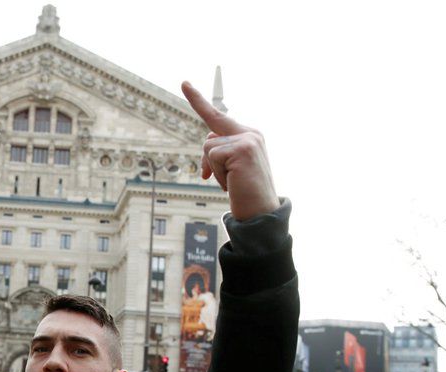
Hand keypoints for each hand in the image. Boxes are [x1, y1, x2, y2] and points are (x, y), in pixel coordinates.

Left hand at [181, 82, 278, 221]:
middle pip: (210, 131)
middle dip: (202, 132)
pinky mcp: (242, 149)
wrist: (261, 213)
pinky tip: (232, 183)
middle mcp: (251, 133)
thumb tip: (209, 140)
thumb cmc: (245, 193)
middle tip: (200, 123)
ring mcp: (247, 139)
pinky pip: (212, 157)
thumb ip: (221, 150)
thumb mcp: (233, 168)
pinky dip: (217, 174)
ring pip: (208, 147)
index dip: (198, 101)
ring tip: (232, 183)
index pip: (219, 116)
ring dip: (214, 170)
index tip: (184, 84)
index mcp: (250, 135)